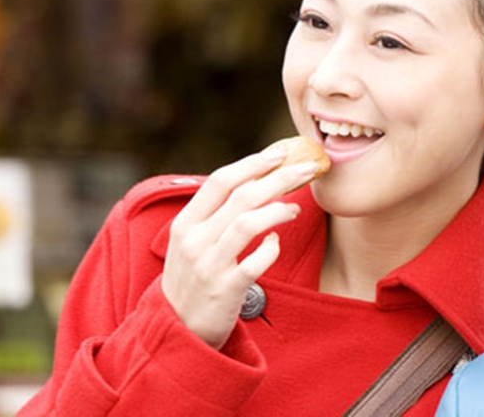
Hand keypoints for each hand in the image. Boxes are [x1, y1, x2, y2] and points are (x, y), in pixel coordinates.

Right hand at [160, 145, 316, 348]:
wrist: (177, 329)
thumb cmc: (194, 278)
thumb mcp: (192, 242)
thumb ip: (216, 214)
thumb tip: (257, 179)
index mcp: (185, 223)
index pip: (220, 181)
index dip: (253, 164)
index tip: (280, 153)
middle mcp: (193, 241)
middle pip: (242, 196)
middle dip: (279, 178)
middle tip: (307, 169)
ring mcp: (208, 265)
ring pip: (249, 223)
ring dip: (279, 209)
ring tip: (295, 208)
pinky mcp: (226, 289)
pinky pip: (256, 261)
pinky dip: (272, 248)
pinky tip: (276, 243)